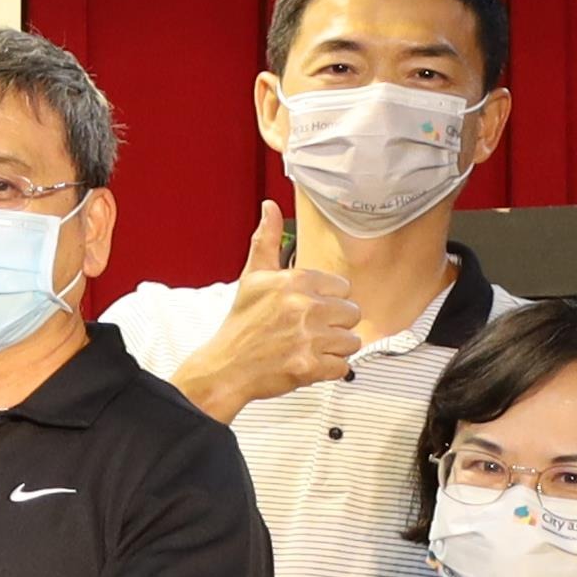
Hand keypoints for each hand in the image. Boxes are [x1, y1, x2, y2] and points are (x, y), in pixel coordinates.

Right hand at [174, 197, 363, 417]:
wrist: (224, 368)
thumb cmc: (241, 325)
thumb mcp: (253, 277)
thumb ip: (266, 240)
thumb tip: (270, 206)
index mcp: (295, 281)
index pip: (342, 288)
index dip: (327, 301)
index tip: (307, 310)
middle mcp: (304, 306)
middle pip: (352, 314)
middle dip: (333, 325)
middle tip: (306, 331)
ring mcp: (309, 337)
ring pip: (351, 341)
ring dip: (332, 348)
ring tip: (306, 347)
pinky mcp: (311, 365)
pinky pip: (343, 367)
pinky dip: (328, 370)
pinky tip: (306, 363)